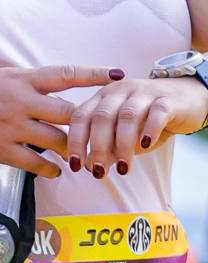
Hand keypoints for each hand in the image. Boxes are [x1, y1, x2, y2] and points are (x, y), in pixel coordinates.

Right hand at [0, 63, 125, 176]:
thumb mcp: (4, 76)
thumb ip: (33, 82)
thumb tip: (64, 81)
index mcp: (23, 80)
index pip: (66, 75)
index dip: (94, 74)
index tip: (118, 75)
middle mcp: (21, 102)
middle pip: (68, 114)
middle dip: (89, 124)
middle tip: (106, 132)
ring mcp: (12, 127)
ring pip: (56, 140)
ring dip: (73, 150)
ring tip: (84, 157)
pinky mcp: (2, 149)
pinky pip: (35, 163)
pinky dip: (50, 169)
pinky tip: (58, 171)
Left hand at [61, 73, 207, 181]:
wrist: (187, 98)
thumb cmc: (149, 119)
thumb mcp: (124, 133)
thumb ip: (108, 147)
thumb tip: (90, 167)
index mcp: (103, 97)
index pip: (80, 116)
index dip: (75, 141)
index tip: (75, 166)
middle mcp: (120, 91)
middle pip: (102, 117)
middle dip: (98, 147)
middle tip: (98, 172)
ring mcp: (144, 92)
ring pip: (128, 116)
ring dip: (123, 145)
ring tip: (123, 168)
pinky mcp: (167, 99)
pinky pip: (156, 113)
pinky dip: (149, 130)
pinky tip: (145, 146)